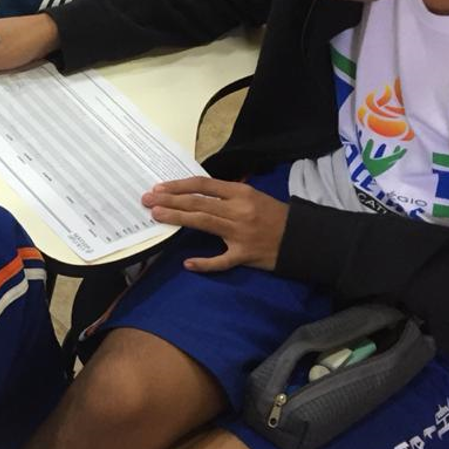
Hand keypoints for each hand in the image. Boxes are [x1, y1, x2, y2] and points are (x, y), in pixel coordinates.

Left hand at [142, 177, 288, 272]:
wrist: (301, 237)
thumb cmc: (273, 215)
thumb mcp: (252, 196)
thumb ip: (225, 194)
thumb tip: (193, 192)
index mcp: (240, 192)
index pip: (203, 185)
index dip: (179, 186)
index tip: (159, 188)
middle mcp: (238, 210)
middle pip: (198, 203)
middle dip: (170, 201)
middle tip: (148, 200)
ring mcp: (241, 233)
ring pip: (204, 223)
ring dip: (178, 219)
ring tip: (157, 216)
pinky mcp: (245, 255)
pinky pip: (221, 261)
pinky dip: (205, 263)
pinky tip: (188, 263)